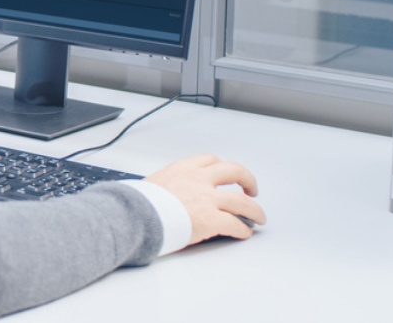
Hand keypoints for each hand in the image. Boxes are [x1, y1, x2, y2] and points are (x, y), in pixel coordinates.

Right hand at [145, 153, 265, 245]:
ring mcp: (207, 199)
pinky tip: (244, 233)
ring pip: (242, 201)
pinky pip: (235, 224)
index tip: (226, 174)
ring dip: (254, 210)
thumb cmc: (138, 203)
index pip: (210, 160)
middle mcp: (199, 180)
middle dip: (248, 180)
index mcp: (183, 169)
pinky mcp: (211, 219)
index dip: (223, 167)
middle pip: (234, 171)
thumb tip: (166, 194)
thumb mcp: (153, 183)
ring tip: (258, 217)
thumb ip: (168, 185)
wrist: (134, 216)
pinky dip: (242, 229)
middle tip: (251, 189)